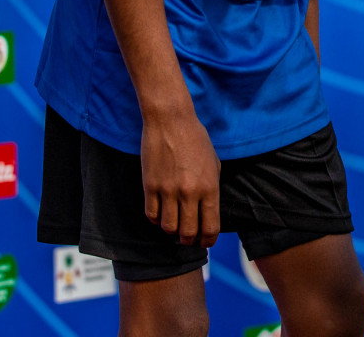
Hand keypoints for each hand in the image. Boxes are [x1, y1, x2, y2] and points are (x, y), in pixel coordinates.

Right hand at [140, 110, 220, 246]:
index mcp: (209, 187)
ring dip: (172, 231)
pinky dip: (156, 219)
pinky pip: (151, 215)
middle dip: (189, 240)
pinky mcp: (150, 186)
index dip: (208, 240)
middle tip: (188, 237)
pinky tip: (160, 213)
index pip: (210, 228)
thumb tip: (208, 213)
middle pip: (188, 233)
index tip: (205, 242)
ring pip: (168, 228)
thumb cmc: (195, 139)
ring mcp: (168, 190)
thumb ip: (212, 190)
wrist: (170, 120)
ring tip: (174, 224)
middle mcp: (189, 193)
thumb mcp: (214, 163)